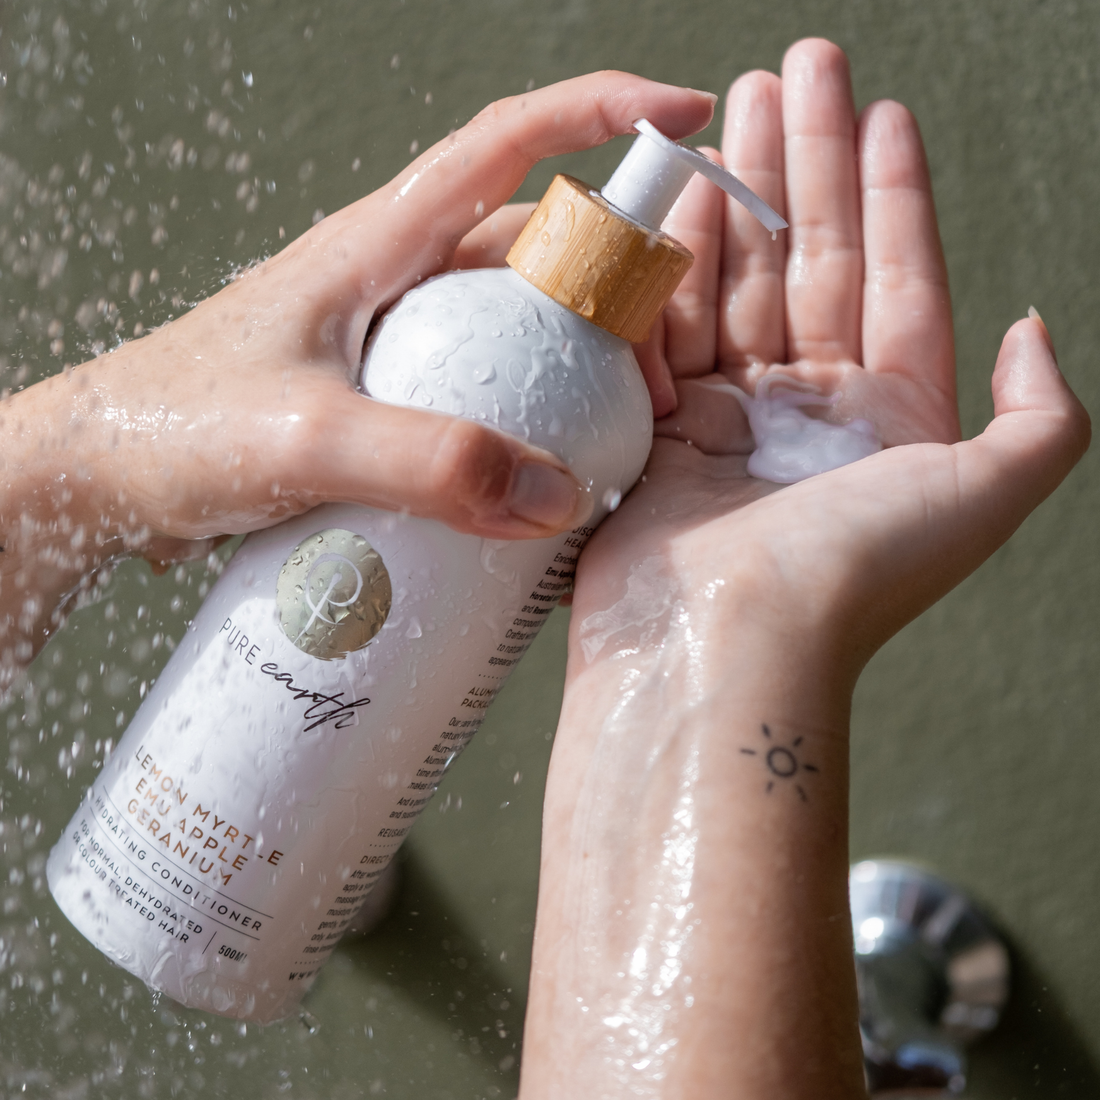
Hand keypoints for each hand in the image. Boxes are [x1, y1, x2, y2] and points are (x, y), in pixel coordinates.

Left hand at [0, 74, 715, 670]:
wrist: (98, 478)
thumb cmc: (173, 429)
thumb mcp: (304, 438)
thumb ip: (427, 462)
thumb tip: (552, 492)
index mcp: (380, 242)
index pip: (508, 143)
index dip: (602, 114)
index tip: (681, 120)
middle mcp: (397, 278)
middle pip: (539, 251)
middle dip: (617, 294)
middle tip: (656, 379)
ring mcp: (395, 340)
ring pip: (516, 326)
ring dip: (577, 368)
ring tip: (614, 440)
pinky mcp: (386, 398)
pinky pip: (481, 391)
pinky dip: (526, 421)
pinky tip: (539, 478)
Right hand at [575, 39, 1086, 677]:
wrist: (721, 646)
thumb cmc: (851, 575)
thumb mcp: (984, 495)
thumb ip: (1043, 415)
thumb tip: (1032, 327)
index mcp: (892, 420)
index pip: (897, 278)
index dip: (893, 192)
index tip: (885, 113)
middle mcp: (811, 414)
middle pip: (811, 260)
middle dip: (808, 163)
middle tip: (798, 73)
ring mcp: (730, 417)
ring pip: (738, 280)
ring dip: (738, 192)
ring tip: (734, 113)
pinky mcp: (659, 430)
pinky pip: (670, 328)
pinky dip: (676, 264)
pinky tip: (681, 197)